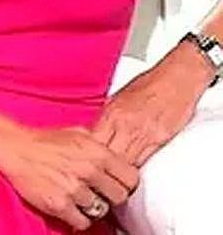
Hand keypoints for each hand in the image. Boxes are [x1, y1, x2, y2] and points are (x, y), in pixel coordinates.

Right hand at [0, 123, 138, 230]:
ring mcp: (74, 188)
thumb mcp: (77, 133)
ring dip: (90, 206)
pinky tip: (69, 205)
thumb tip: (116, 158)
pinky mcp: (60, 204)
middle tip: (97, 192)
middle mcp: (89, 170)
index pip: (132, 178)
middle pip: (120, 197)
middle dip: (109, 196)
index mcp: (97, 152)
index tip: (116, 184)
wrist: (13, 148)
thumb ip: (99, 145)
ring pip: (101, 210)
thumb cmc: (42, 141)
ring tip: (78, 196)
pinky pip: (82, 221)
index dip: (124, 182)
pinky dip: (76, 216)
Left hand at [92, 40, 210, 166]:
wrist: (176, 78)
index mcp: (110, 113)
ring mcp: (142, 132)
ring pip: (123, 161)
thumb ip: (107, 118)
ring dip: (116, 171)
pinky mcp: (159, 138)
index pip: (91, 142)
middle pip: (105, 154)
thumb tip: (93, 134)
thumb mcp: (118, 99)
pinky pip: (143, 159)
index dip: (85, 155)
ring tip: (111, 178)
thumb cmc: (149, 85)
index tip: (81, 163)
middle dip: (98, 167)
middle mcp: (124, 124)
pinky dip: (135, 167)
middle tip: (93, 176)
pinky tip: (130, 172)